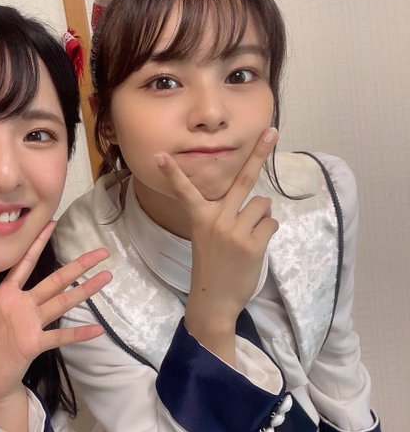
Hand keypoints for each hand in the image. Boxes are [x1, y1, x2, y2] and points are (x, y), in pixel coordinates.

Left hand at [0, 220, 110, 409]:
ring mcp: (32, 324)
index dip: (36, 244)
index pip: (23, 264)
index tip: (50, 223)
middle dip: (78, 266)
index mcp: (4, 296)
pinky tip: (97, 329)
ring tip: (106, 277)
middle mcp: (23, 306)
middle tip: (101, 252)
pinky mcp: (36, 344)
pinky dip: (78, 333)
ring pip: (62, 302)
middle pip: (55, 280)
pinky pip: (60, 336)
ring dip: (84, 290)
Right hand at [155, 128, 278, 361]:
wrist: (213, 300)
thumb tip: (254, 201)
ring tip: (247, 235)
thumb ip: (222, 216)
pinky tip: (254, 246)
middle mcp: (216, 219)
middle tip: (271, 131)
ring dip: (260, 217)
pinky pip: (270, 223)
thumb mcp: (206, 237)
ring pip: (262, 205)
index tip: (160, 155)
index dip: (173, 173)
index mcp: (199, 217)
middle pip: (242, 180)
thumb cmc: (210, 266)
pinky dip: (266, 232)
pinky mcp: (252, 244)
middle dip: (258, 153)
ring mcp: (235, 231)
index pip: (185, 190)